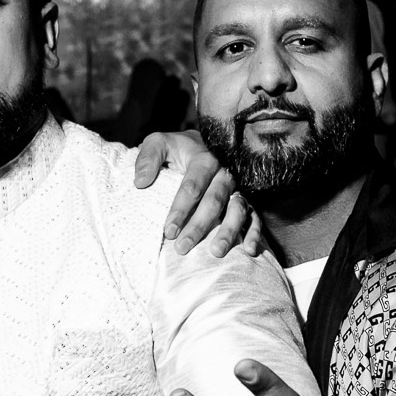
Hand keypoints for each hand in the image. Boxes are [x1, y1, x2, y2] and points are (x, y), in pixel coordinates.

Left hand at [134, 131, 260, 257]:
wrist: (201, 145)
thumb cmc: (176, 149)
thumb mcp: (158, 143)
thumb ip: (148, 158)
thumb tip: (140, 182)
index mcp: (203, 159)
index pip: (192, 186)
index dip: (181, 209)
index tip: (168, 230)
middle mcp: (223, 173)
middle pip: (214, 201)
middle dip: (199, 226)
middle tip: (182, 248)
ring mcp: (236, 188)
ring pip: (237, 209)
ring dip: (228, 231)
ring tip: (216, 252)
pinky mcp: (244, 199)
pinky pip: (254, 215)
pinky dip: (254, 232)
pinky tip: (249, 250)